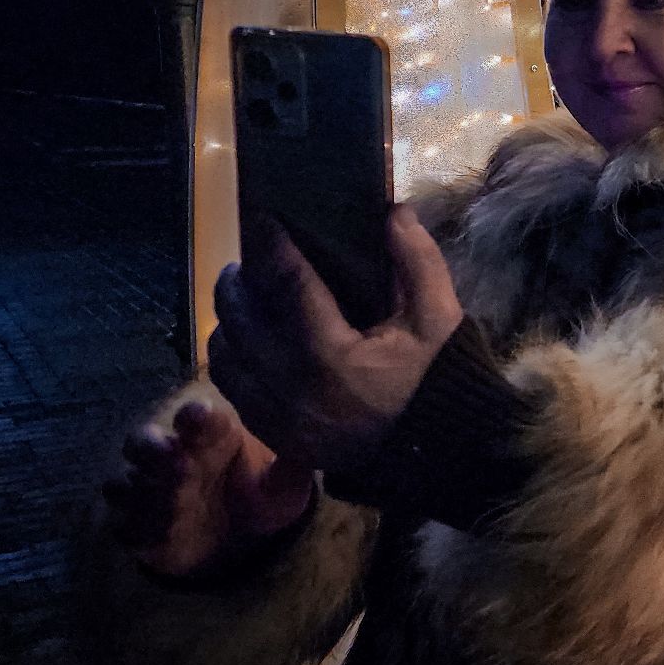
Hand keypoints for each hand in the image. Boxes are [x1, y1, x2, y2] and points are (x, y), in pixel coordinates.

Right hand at [102, 401, 314, 578]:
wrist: (240, 543)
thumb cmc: (261, 499)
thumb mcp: (284, 486)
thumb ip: (292, 466)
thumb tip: (310, 442)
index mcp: (209, 438)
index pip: (195, 418)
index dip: (194, 416)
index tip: (200, 415)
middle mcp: (171, 458)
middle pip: (141, 442)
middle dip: (152, 448)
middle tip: (176, 459)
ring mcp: (148, 492)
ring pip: (123, 483)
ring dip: (143, 492)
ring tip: (175, 502)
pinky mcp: (136, 526)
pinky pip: (121, 525)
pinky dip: (136, 528)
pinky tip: (162, 534)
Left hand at [208, 204, 462, 471]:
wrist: (434, 453)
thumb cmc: (436, 379)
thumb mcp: (439, 317)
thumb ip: (418, 261)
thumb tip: (393, 211)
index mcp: (332, 353)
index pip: (286, 283)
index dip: (270, 244)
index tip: (262, 215)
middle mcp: (292, 385)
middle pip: (239, 315)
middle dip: (240, 278)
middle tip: (254, 257)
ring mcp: (276, 414)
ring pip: (225, 351)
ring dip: (230, 317)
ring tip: (250, 296)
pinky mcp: (272, 432)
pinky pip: (230, 385)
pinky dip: (232, 354)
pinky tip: (251, 338)